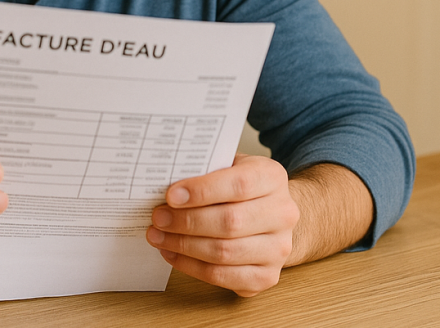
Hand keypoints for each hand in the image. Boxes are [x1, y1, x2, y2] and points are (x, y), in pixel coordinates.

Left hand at [146, 154, 298, 296]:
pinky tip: (172, 254)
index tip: (170, 195)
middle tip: (158, 218)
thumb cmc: (240, 185)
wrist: (272, 213)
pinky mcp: (266, 276)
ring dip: (184, 246)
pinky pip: (224, 277)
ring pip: (225, 253)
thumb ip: (205, 169)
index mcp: (271, 177)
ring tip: (158, 236)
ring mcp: (278, 249)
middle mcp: (283, 214)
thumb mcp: (228, 164)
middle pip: (230, 222)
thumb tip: (164, 181)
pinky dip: (192, 267)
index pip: (239, 185)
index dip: (202, 191)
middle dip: (187, 222)